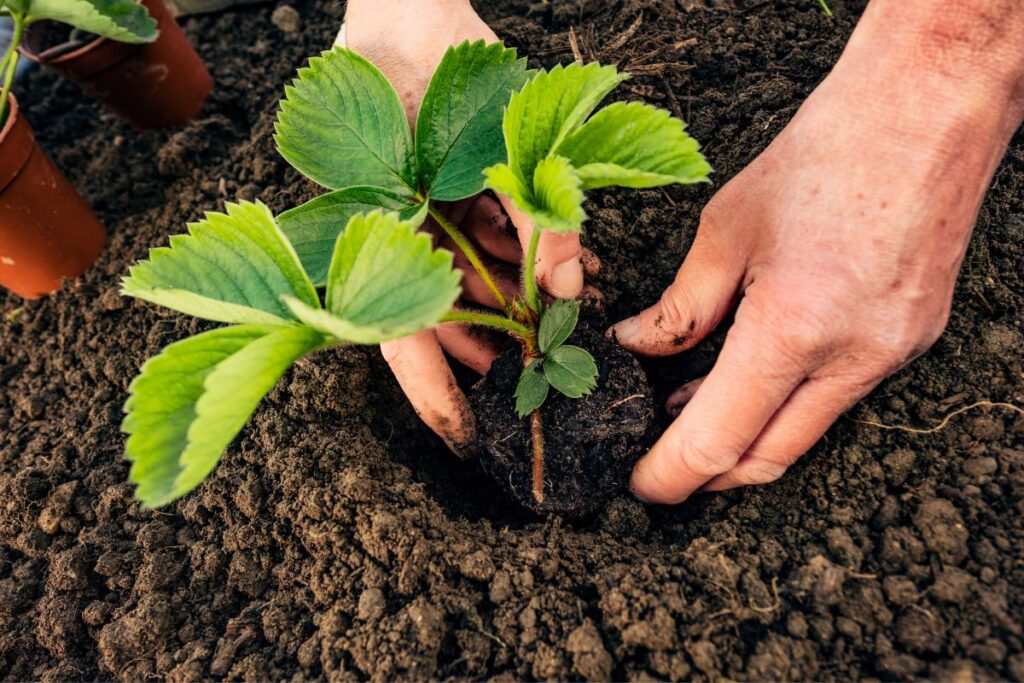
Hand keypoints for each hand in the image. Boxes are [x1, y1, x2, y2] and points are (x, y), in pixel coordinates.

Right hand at [343, 0, 588, 451]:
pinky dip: (534, 255)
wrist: (408, 8)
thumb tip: (572, 290)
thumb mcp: (476, 149)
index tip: (468, 439)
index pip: (398, 336)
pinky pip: (495, 240)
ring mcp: (428, 217)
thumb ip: (531, 218)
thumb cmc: (412, 68)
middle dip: (502, 346)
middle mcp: (397, 239)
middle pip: (447, 319)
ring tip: (575, 317)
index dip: (434, 393)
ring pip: (479, 283)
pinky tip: (576, 268)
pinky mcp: (458, 192)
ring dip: (527, 301)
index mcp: (371, 240)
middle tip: (546, 375)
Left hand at [612, 0, 1023, 502]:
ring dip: (744, 437)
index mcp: (793, 329)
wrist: (926, 109)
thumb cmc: (822, 154)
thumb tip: (637, 349)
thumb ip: (679, 307)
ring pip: (804, 434)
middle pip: (765, 458)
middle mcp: (851, 358)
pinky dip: (786, 403)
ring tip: (690, 411)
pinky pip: (837, 398)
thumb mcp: (726, 229)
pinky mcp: (908, 340)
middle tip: (659, 460)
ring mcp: (890, 354)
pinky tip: (751, 373)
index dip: (669, 475)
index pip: (717, 442)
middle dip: (704, 474)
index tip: (638, 485)